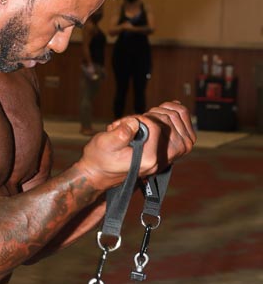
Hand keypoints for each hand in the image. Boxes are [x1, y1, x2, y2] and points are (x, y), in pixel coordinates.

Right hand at [77, 102, 195, 189]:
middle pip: (171, 122)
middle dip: (152, 114)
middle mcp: (161, 160)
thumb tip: (135, 122)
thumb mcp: (104, 143)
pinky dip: (174, 115)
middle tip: (134, 120)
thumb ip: (120, 133)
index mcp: (148, 159)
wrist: (99, 173)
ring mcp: (166, 157)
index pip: (156, 127)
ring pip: (180, 123)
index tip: (127, 121)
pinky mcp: (166, 153)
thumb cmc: (100, 158)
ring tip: (145, 117)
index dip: (141, 118)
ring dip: (164, 112)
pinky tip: (162, 111)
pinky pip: (183, 129)